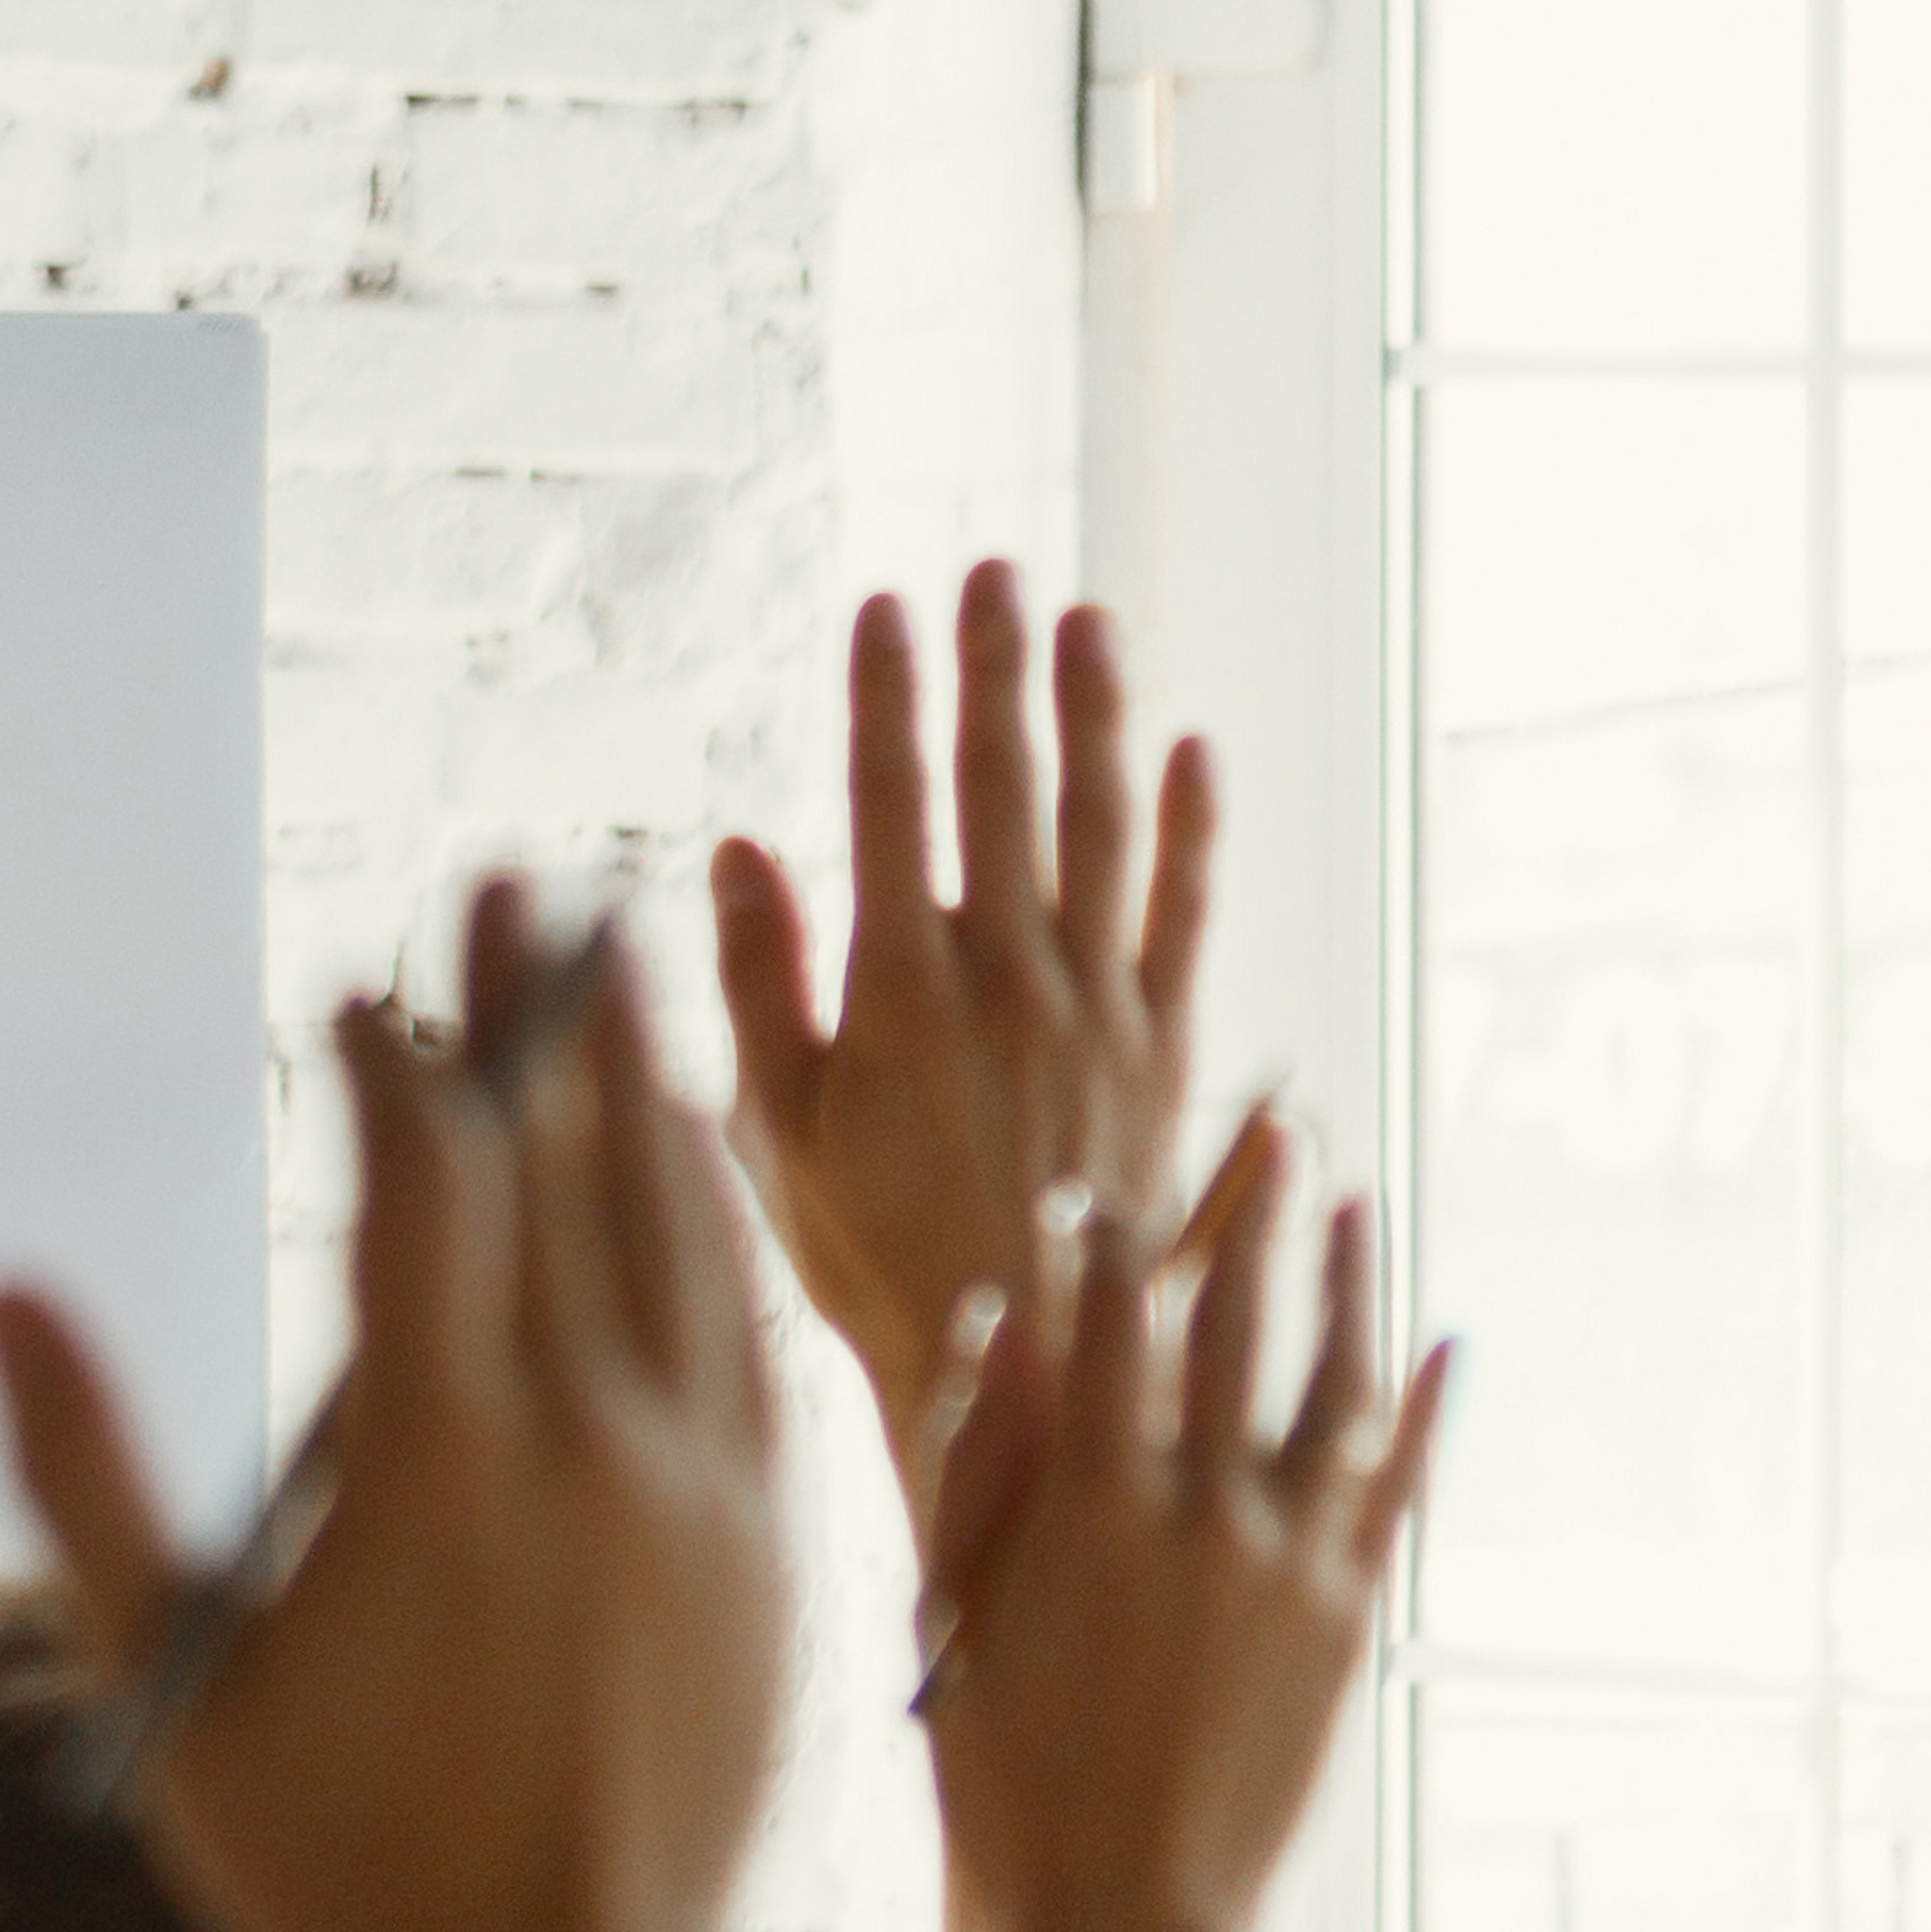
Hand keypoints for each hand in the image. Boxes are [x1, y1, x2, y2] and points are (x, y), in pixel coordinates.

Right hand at [0, 881, 797, 1931]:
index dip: (392, 1071)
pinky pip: (759, 1334)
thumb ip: (86, 1472)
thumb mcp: (173, 1677)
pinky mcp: (779, 1543)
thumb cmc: (336, 1867)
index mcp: (442, 1468)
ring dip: (651, 1091)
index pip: (426, 1196)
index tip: (354, 992)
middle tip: (517, 887)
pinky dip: (727, 1225)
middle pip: (571, 1176)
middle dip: (532, 1023)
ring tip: (622, 972)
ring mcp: (707, 1492)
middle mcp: (597, 1450)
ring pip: (688, 1234)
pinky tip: (703, 1157)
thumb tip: (0, 1293)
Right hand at [711, 564, 1213, 1467]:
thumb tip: (737, 851)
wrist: (1024, 1356)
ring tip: (1089, 623)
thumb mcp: (774, 1136)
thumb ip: (758, 988)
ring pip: (1103, 828)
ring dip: (1095, 718)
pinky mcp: (1166, 1048)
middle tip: (992, 574)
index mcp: (901, 991)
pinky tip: (1193, 755)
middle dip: (993, 673)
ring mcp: (1103, 1006)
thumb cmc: (874, 1261)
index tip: (881, 607)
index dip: (885, 700)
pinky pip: (1187, 916)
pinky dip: (1193, 833)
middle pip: (1005, 790)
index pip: (891, 806)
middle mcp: (1012, 978)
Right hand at [924, 1113, 1449, 1931]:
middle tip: (1278, 1126)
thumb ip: (975, 1462)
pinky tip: (1440, 1348)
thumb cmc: (1005, 1777)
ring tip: (1360, 1207)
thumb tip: (997, 1325)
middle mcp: (1203, 1513)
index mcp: (1090, 1506)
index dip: (1102, 1247)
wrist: (1125, 1915)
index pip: (1100, 1331)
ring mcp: (1288, 1564)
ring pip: (1332, 1391)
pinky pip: (1393, 1491)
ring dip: (1350, 1292)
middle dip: (1252, 1222)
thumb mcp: (954, 1613)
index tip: (1097, 1190)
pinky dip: (1419, 1414)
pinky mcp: (1346, 1619)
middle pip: (1235, 1331)